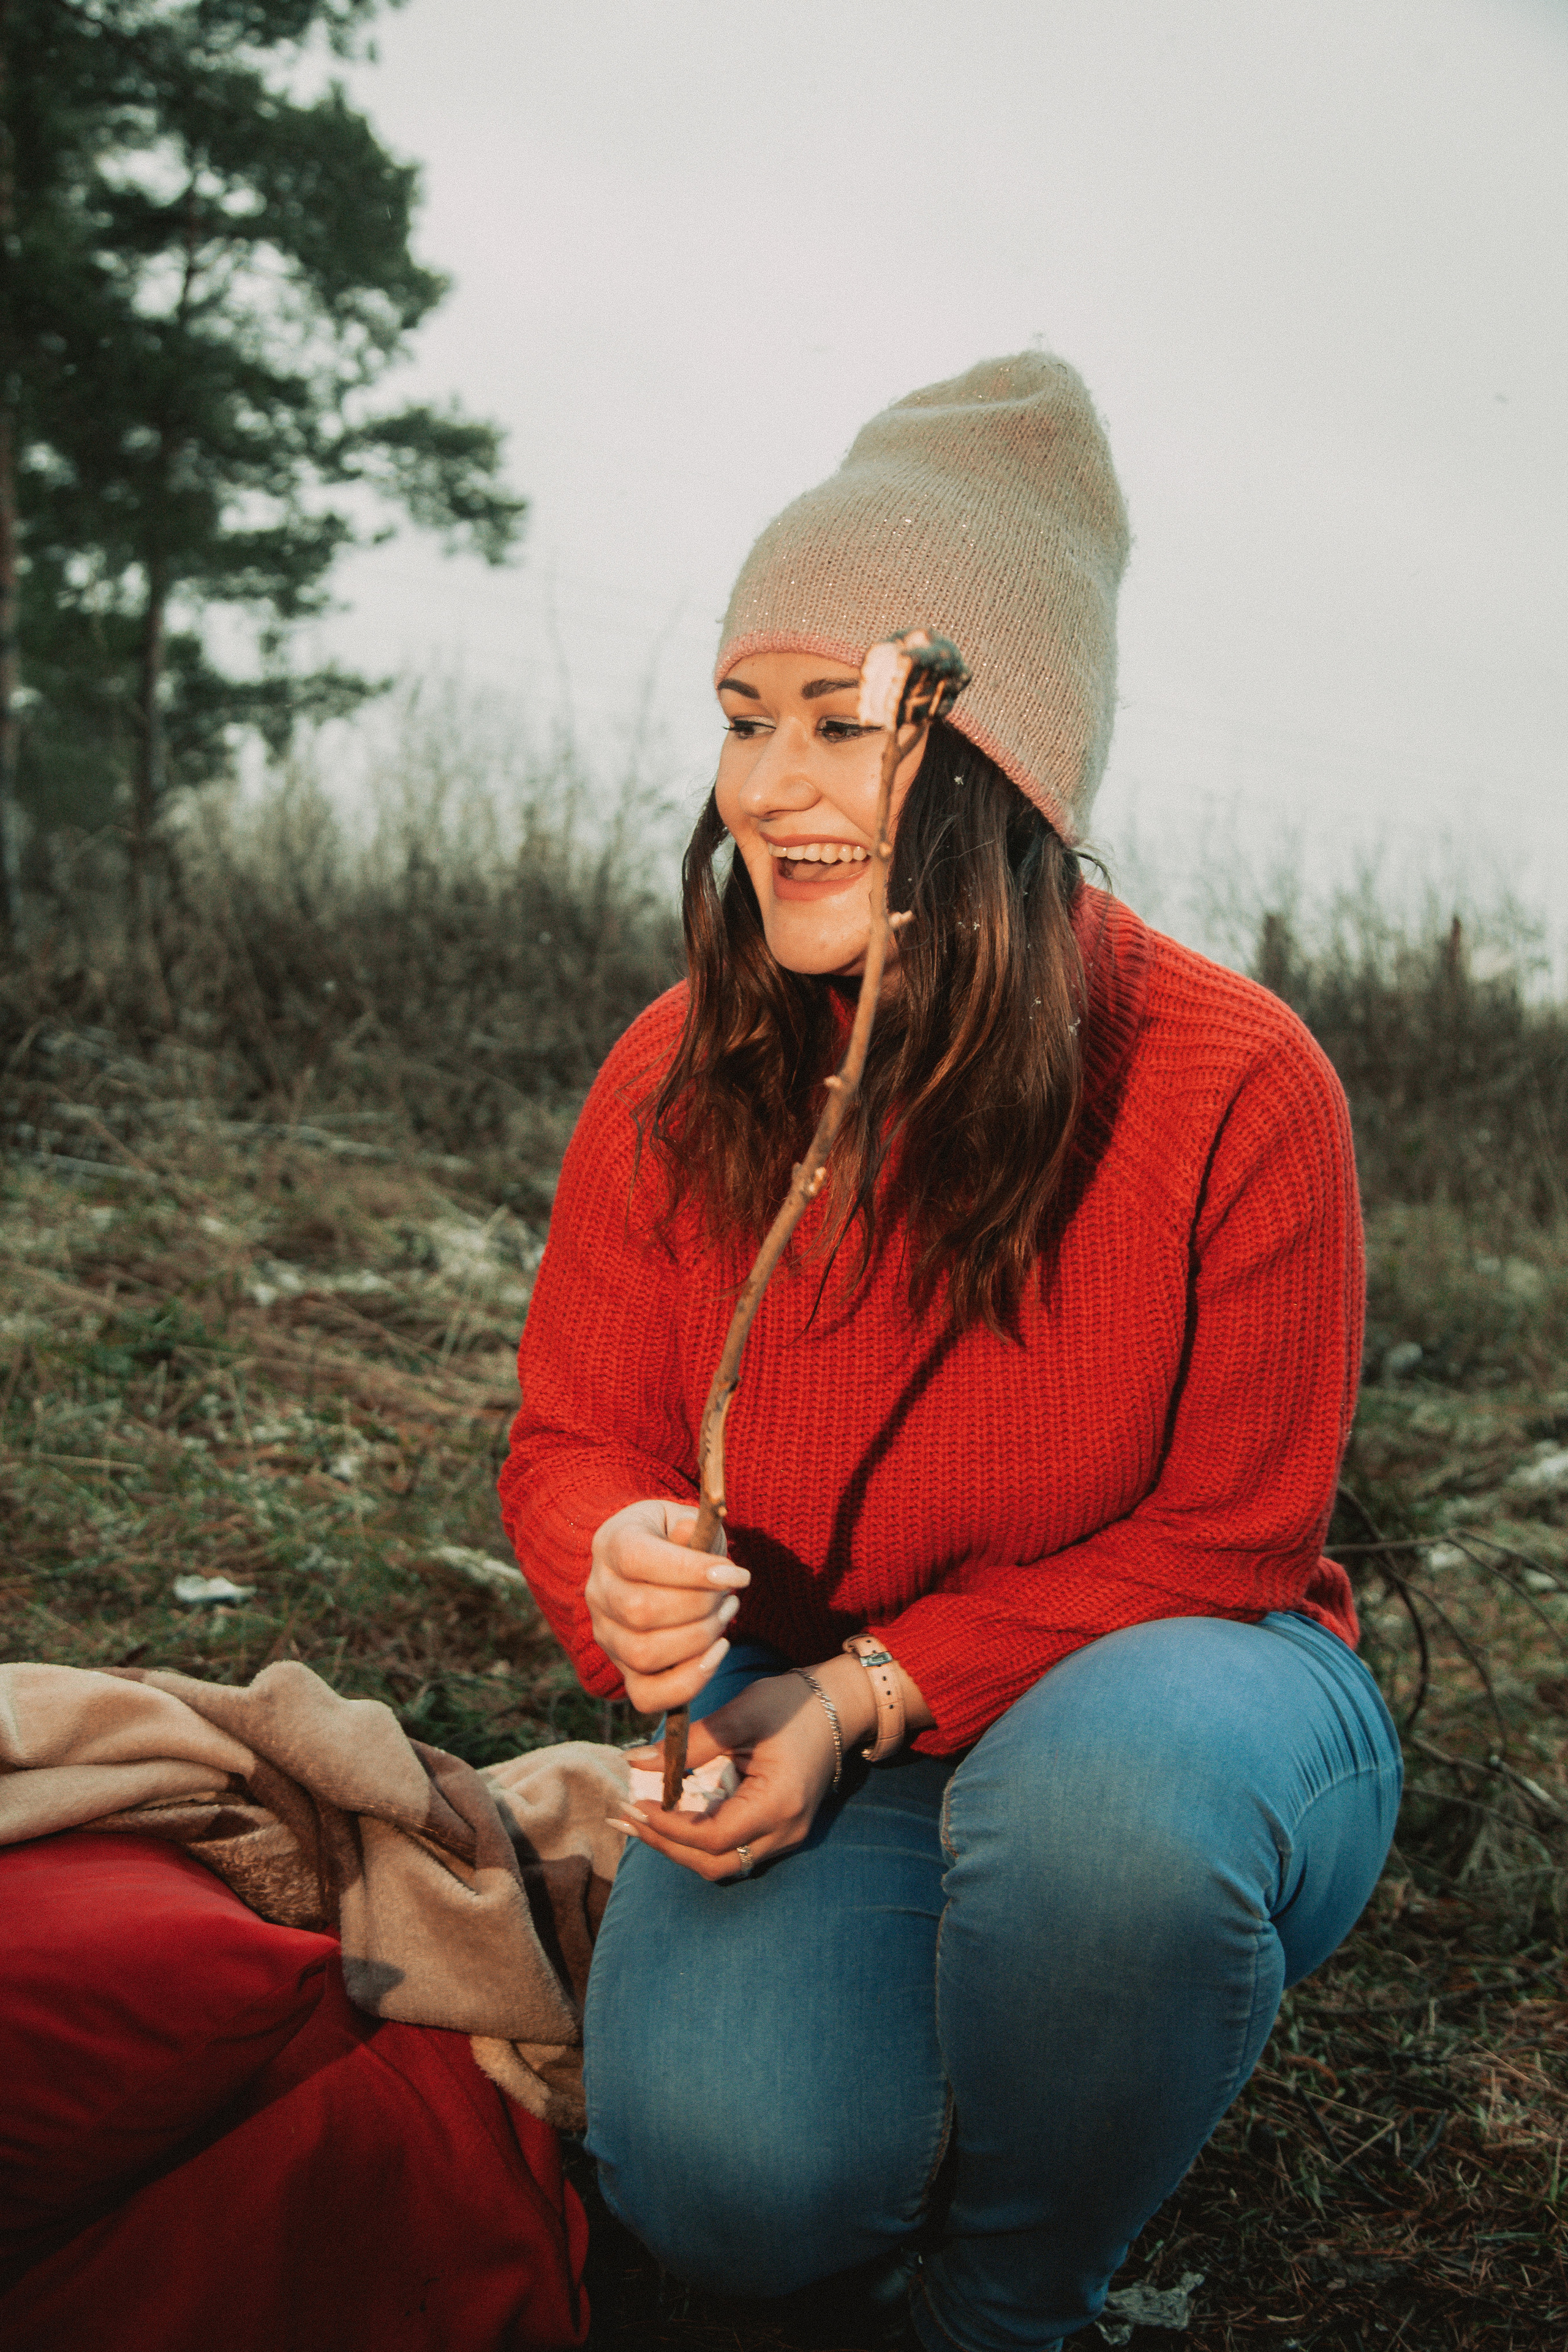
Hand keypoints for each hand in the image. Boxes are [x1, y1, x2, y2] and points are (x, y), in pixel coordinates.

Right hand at [585, 1497, 748, 1716]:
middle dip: (701, 1606)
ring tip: (725, 1615)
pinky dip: (688, 1682)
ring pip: (645, 1654)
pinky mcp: (622, 1669)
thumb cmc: (671, 1537)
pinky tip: (715, 1653)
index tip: (738, 1573)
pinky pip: (647, 1696)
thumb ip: (690, 1523)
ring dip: (699, 1640)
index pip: (637, 1560)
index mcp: (611, 1545)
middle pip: (642, 1611)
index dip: (691, 1570)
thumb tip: (691, 1531)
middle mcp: (598, 1592)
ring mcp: (606, 1635)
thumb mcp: (679, 1517)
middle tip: (729, 1595)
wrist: (642, 1561)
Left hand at [613, 1657, 874, 1880]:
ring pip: (722, 1862)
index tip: (634, 1806)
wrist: (840, 1707)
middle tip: (625, 1818)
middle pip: (714, 1863)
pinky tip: (671, 1815)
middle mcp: (784, 1831)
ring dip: (678, 1845)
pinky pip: (733, 1848)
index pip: (713, 1837)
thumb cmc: (792, 1704)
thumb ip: (691, 1744)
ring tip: (639, 1818)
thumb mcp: (741, 1715)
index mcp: (778, 1803)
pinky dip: (698, 1837)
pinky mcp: (780, 1830)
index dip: (668, 1828)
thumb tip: (636, 1762)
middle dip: (665, 1844)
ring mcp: (785, 1836)